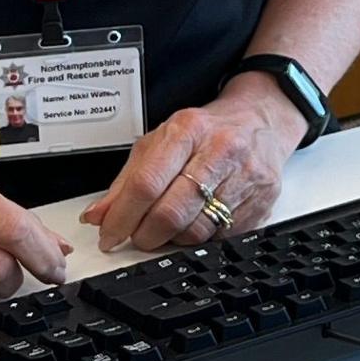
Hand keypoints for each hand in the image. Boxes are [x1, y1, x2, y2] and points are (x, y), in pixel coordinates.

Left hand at [86, 76, 303, 252]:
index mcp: (188, 130)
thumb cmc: (207, 131)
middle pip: (170, 212)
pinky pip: (220, 238)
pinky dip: (200, 239)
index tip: (108, 234)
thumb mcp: (161, 142)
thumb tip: (98, 215)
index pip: (146, 183)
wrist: (260, 121)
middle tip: (137, 236)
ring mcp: (245, 178)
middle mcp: (220, 151)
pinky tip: (195, 223)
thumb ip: (126, 180)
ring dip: (172, 239)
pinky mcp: (261, 202)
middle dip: (145, 235)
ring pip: (195, 231)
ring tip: (168, 227)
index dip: (122, 216)